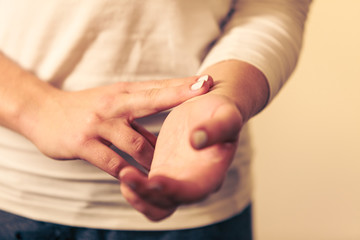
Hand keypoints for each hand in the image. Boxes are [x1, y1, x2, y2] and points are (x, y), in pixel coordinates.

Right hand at [27, 76, 212, 177]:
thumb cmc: (87, 109)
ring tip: (169, 170)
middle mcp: (112, 104)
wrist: (42, 112)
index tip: (206, 82)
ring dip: (154, 158)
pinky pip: (112, 163)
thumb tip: (167, 135)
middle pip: (151, 99)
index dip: (182, 86)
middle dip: (178, 96)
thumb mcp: (113, 104)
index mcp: (122, 93)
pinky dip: (127, 173)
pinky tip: (137, 180)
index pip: (157, 87)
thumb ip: (138, 117)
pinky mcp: (83, 144)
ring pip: (135, 143)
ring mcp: (97, 124)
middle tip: (203, 91)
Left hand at [119, 93, 242, 220]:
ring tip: (123, 172)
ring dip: (136, 194)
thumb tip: (196, 141)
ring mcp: (176, 179)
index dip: (173, 191)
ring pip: (152, 202)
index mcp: (212, 174)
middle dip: (145, 195)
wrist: (211, 107)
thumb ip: (217, 129)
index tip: (154, 181)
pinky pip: (145, 189)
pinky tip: (123, 168)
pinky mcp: (162, 170)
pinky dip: (133, 185)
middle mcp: (193, 183)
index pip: (192, 193)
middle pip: (167, 204)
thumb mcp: (227, 116)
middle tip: (126, 174)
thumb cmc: (222, 111)